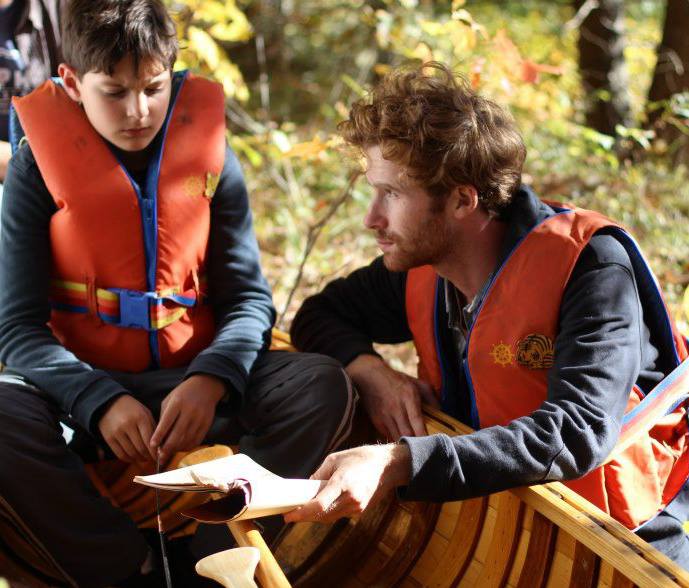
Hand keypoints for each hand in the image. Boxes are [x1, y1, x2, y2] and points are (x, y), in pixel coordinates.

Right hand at [98, 395, 156, 462]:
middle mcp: (128, 425)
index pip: (150, 439)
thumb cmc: (132, 409)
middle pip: (141, 448)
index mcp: (140, 417)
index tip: (160, 456)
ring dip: (140, 459)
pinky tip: (134, 458)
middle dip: (149, 456)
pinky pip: (120, 454)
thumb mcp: (145, 413)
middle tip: (154, 459)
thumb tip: (160, 446)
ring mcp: (117, 432)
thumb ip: (153, 428)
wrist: (109, 403)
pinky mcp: (108, 438)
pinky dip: (129, 459)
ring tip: (145, 459)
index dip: (155, 451)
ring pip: (131, 453)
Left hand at [150, 374, 225, 463]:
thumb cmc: (183, 394)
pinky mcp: (207, 423)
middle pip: (177, 434)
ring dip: (177, 449)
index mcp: (177, 403)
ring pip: (187, 439)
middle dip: (167, 448)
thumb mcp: (169, 400)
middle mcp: (190, 411)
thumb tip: (159, 439)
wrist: (205, 387)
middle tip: (160, 457)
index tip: (152, 445)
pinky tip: (180, 448)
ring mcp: (200, 418)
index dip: (159, 435)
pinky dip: (187, 447)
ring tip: (168, 453)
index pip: (166, 422)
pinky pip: (196, 440)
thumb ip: (164, 418)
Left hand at [284, 443, 410, 523]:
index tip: (289, 515)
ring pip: (329, 518)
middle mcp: (351, 499)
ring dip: (315, 516)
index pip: (320, 505)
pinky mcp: (359, 510)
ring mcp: (357, 507)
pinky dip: (327, 512)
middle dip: (304, 516)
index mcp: (343, 483)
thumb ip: (319, 475)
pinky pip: (338, 515)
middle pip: (322, 515)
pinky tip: (319, 507)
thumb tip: (306, 488)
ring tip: (301, 509)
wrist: (387, 466)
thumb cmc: (360, 458)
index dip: (302, 513)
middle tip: (290, 514)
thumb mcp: (335, 459)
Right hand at [346, 354, 438, 439]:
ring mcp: (385, 415)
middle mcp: (396, 407)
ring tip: (414, 446)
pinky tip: (402, 438)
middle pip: (407, 433)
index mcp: (408, 396)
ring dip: (406, 443)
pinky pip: (388, 435)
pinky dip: (396, 439)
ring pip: (397, 437)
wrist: (369, 376)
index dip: (423, 435)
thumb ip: (431, 396)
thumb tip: (440, 411)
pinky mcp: (377, 421)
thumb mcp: (417, 383)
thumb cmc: (396, 380)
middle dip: (416, 443)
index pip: (417, 420)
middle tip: (425, 448)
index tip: (431, 443)